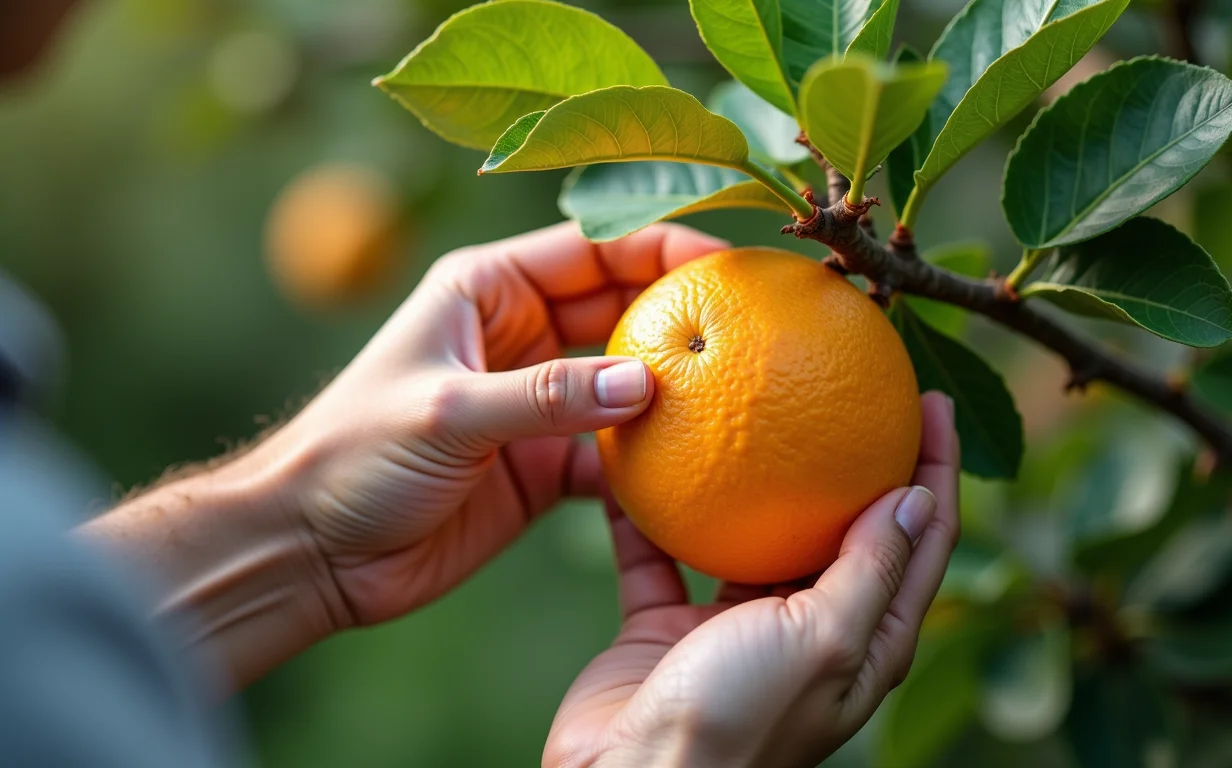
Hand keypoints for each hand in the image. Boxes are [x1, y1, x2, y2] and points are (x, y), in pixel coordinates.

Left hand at [255, 222, 727, 625]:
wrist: (313, 552)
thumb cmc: (352, 458)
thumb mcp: (448, 412)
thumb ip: (546, 396)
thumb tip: (649, 382)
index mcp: (488, 290)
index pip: (593, 249)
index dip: (664, 247)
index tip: (730, 265)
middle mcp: (520, 335)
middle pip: (623, 308)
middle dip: (687, 315)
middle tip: (760, 329)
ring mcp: (537, 400)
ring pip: (627, 379)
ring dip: (678, 388)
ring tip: (747, 395)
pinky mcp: (544, 463)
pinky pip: (615, 451)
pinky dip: (652, 459)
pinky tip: (697, 468)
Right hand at [544, 392, 958, 767]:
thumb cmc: (736, 724)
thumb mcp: (823, 643)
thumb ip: (868, 571)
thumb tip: (916, 495)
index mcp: (863, 639)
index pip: (919, 540)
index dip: (936, 469)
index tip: (931, 399)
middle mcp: (807, 625)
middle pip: (845, 523)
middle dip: (854, 453)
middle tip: (853, 382)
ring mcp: (734, 622)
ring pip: (755, 528)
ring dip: (757, 473)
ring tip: (752, 402)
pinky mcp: (666, 621)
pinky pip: (662, 547)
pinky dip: (653, 506)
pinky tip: (645, 450)